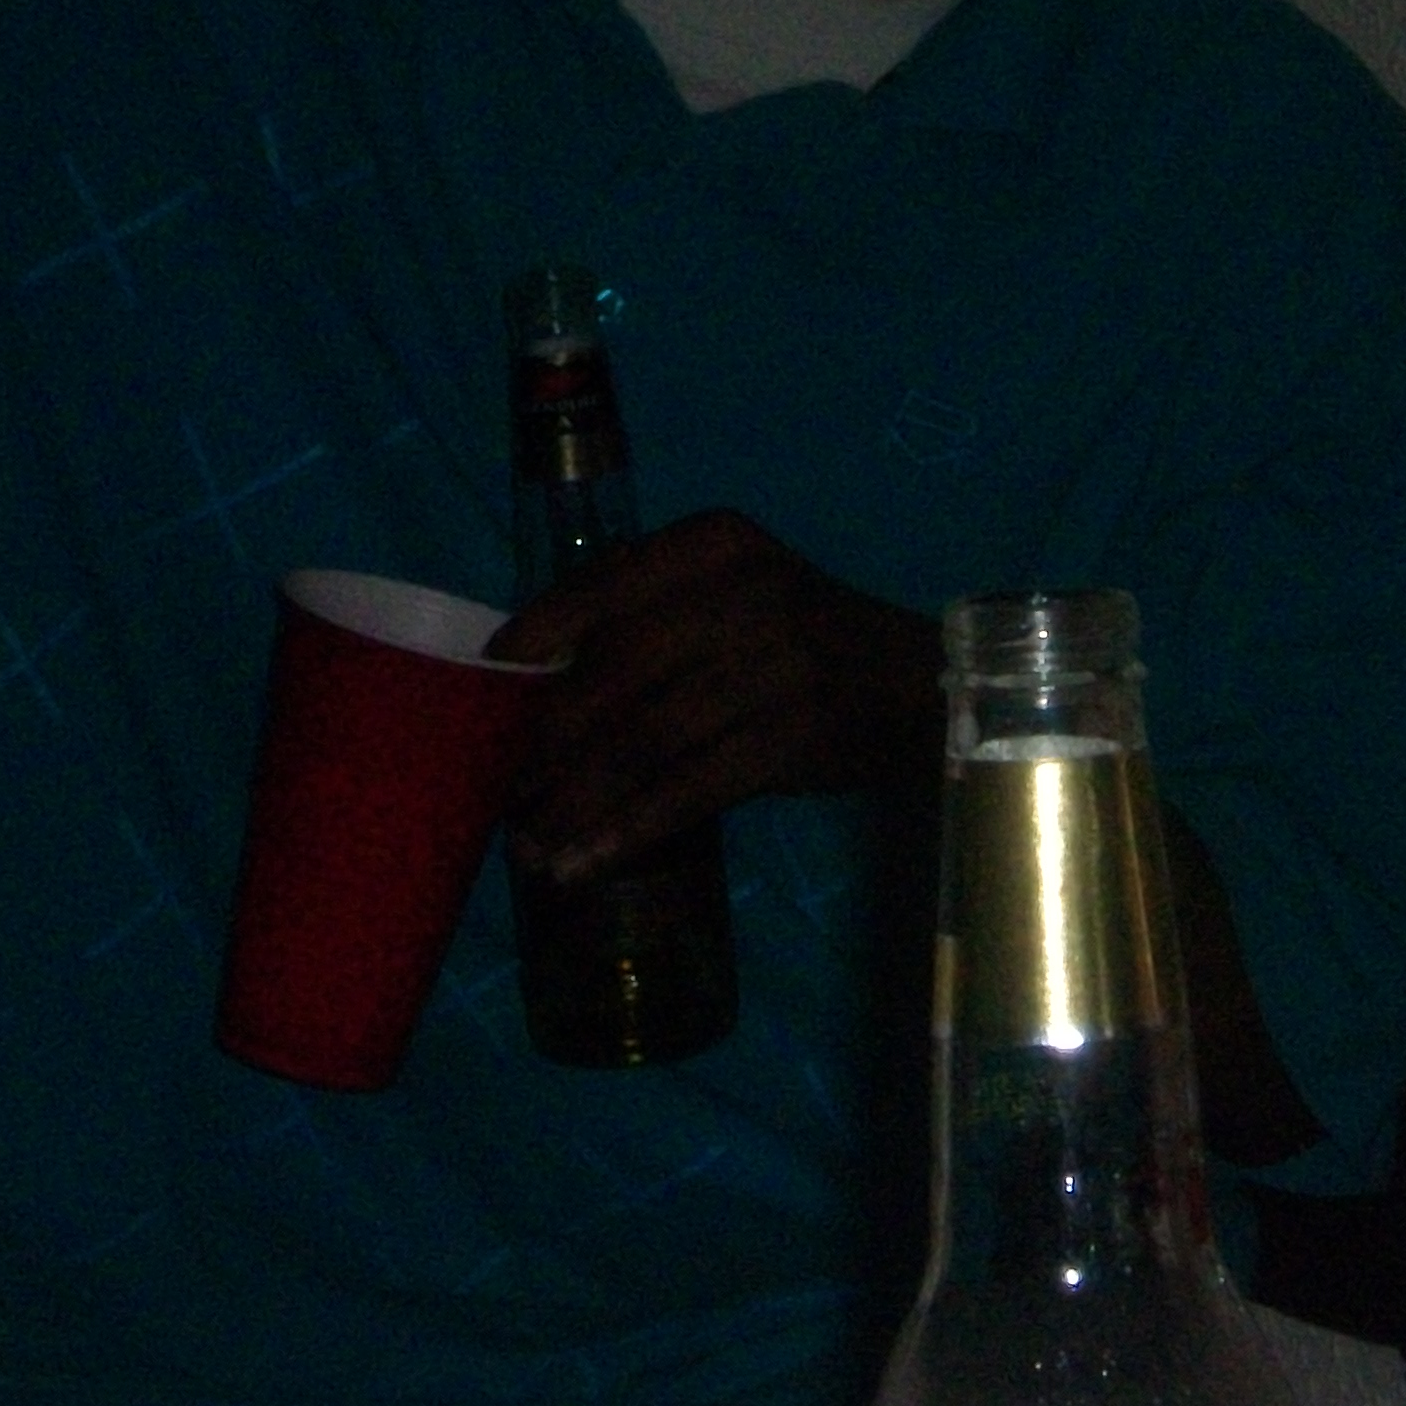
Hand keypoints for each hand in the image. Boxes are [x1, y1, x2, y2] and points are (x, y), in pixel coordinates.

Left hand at [499, 511, 939, 883]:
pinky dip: (630, 829)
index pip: (605, 583)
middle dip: (547, 737)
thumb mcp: (732, 592)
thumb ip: (647, 617)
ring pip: (646, 738)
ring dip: (577, 797)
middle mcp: (747, 593)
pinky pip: (691, 789)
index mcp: (715, 544)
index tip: (490, 679)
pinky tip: (585, 860)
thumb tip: (529, 683)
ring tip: (528, 841)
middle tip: (500, 786)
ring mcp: (776, 666)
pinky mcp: (794, 738)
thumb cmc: (797, 638)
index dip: (540, 633)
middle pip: (617, 669)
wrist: (916, 683)